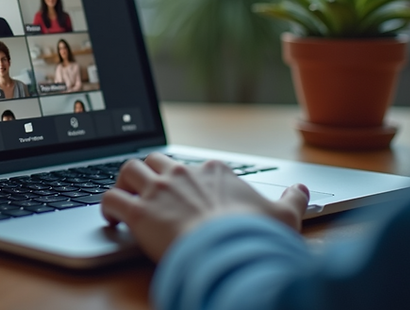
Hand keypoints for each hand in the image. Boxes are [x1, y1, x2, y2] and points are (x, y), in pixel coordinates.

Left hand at [101, 153, 309, 261]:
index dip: (187, 179)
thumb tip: (302, 190)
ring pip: (129, 170)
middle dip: (151, 173)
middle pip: (157, 159)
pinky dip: (107, 207)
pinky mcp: (139, 212)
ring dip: (123, 182)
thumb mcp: (284, 216)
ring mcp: (159, 190)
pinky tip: (111, 220)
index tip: (187, 195)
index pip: (194, 165)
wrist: (231, 250)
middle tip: (149, 192)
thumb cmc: (256, 235)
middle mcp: (183, 173)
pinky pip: (111, 199)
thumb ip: (293, 200)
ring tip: (125, 198)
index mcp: (214, 171)